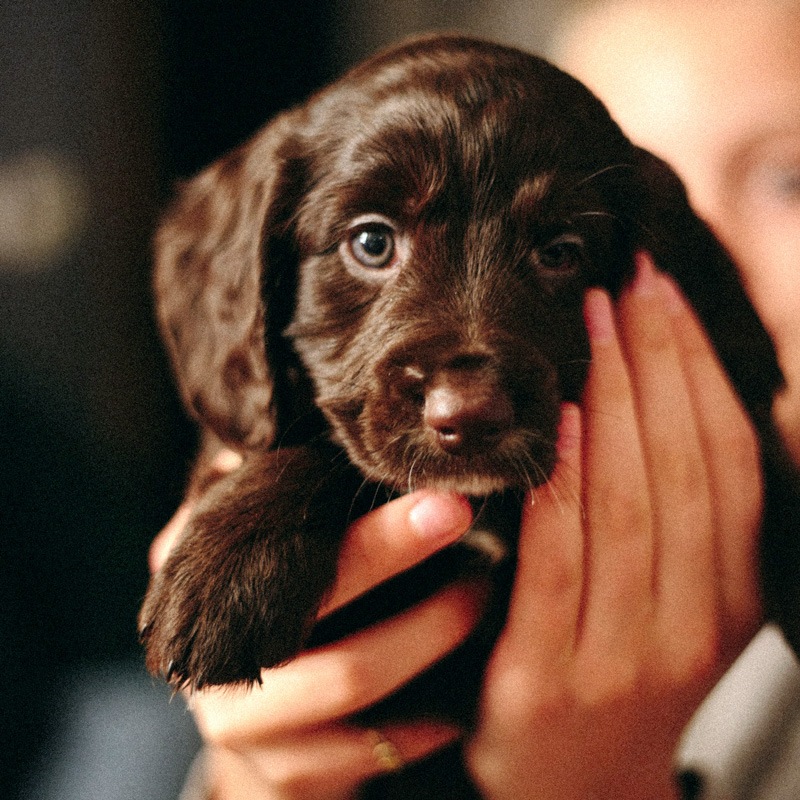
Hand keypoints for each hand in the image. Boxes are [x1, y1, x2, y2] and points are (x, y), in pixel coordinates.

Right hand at [150, 482, 478, 799]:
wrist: (267, 718)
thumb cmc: (281, 598)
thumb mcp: (270, 536)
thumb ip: (279, 486)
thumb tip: (320, 428)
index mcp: (193, 570)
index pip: (279, 537)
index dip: (367, 528)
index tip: (443, 502)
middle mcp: (206, 648)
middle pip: (316, 604)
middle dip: (398, 559)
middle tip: (468, 524)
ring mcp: (240, 721)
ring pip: (349, 678)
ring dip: (428, 635)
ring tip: (481, 594)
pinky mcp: (283, 774)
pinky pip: (364, 752)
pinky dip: (423, 720)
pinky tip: (463, 689)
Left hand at [466, 254, 763, 799]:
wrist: (576, 793)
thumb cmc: (618, 674)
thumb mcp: (677, 604)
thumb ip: (684, 519)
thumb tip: (675, 400)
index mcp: (735, 595)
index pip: (728, 461)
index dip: (699, 372)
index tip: (665, 298)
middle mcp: (695, 621)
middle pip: (681, 467)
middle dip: (655, 362)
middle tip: (627, 283)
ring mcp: (625, 653)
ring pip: (630, 503)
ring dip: (614, 403)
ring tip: (594, 325)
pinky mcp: (550, 677)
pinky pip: (561, 561)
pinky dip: (562, 484)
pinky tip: (554, 418)